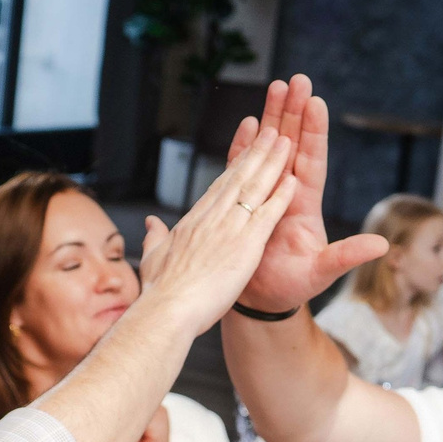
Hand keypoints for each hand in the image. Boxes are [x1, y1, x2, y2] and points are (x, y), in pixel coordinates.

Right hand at [129, 124, 296, 334]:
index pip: (218, 188)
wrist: (166, 311)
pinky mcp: (245, 245)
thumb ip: (154, 238)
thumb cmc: (159, 293)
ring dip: (272, 163)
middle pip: (238, 177)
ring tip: (285, 140)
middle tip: (271, 130)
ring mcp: (229, 229)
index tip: (245, 150)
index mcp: (192, 222)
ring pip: (254, 188)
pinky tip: (293, 180)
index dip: (234, 166)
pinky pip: (267, 214)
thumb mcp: (153, 258)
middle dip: (256, 152)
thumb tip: (149, 223)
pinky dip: (281, 196)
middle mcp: (212, 219)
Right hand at [225, 77, 386, 313]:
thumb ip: (349, 255)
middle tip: (296, 79)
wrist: (261, 302)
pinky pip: (241, 167)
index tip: (315, 102)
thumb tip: (382, 246)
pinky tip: (246, 123)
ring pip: (269, 147)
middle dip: (293, 111)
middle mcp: (286, 191)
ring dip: (271, 118)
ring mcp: (264, 194)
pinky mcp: (243, 201)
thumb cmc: (293, 287)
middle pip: (291, 143)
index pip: (311, 159)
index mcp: (305, 203)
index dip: (313, 132)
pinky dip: (243, 146)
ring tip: (274, 86)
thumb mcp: (324, 271)